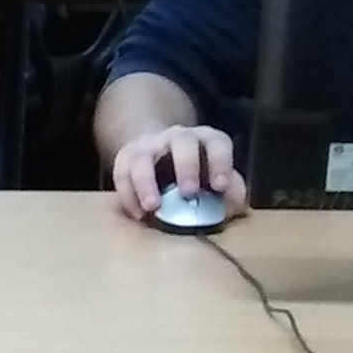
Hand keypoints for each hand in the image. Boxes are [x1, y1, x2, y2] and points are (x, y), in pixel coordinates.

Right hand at [109, 125, 243, 221]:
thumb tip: (231, 204)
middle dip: (186, 166)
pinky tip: (137, 215)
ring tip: (152, 207)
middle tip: (188, 192)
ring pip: (144, 158)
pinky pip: (122, 174)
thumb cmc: (197, 176)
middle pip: (182, 142)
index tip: (220, 186)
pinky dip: (128, 196)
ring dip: (146, 183)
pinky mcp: (125, 158)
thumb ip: (230, 191)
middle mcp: (178, 137)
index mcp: (206, 139)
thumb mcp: (217, 179)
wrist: (161, 159)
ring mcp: (149, 145)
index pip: (216, 143)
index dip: (220, 162)